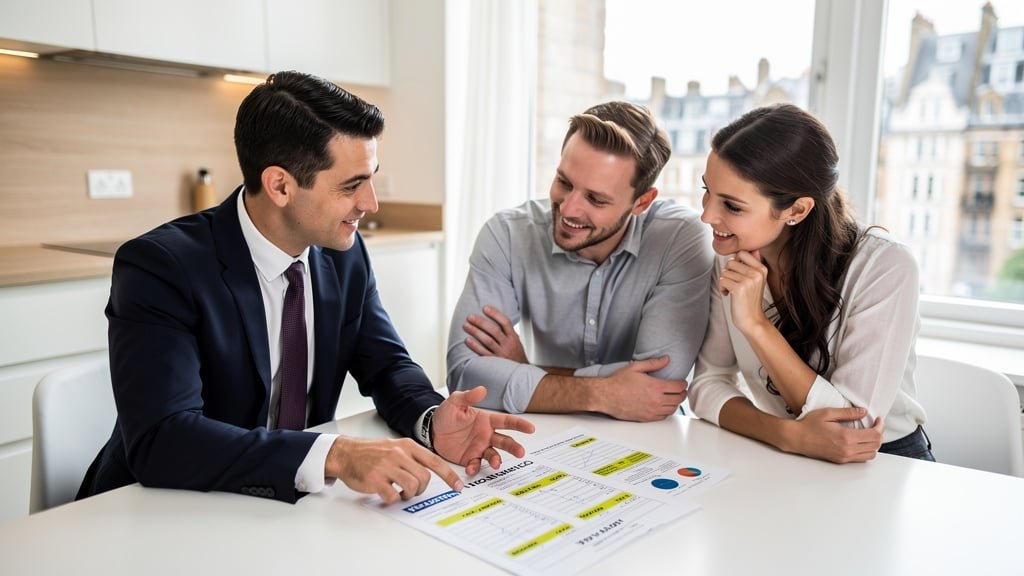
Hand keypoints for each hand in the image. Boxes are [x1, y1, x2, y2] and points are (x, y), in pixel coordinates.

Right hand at [326, 436, 463, 503]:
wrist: (346, 453)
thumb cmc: (371, 452)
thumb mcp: (395, 446)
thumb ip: (413, 457)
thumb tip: (430, 472)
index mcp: (407, 446)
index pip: (435, 461)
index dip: (449, 476)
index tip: (457, 486)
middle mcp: (398, 454)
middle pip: (424, 478)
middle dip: (421, 489)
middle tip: (412, 490)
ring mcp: (386, 467)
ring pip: (412, 487)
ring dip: (409, 494)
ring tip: (400, 492)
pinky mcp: (375, 480)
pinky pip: (393, 496)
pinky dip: (393, 499)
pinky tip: (388, 494)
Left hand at [433, 386, 535, 474]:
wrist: (432, 430)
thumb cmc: (446, 415)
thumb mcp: (455, 402)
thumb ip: (468, 397)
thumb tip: (482, 389)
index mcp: (486, 420)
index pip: (507, 421)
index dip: (520, 424)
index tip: (531, 428)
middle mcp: (487, 435)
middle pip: (505, 441)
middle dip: (514, 447)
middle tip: (521, 452)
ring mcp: (479, 447)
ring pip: (494, 454)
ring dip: (497, 459)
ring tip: (496, 463)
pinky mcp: (469, 458)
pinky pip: (476, 464)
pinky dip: (475, 467)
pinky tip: (471, 468)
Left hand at [463, 306, 527, 362]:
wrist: (522, 373)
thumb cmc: (516, 354)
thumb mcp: (516, 341)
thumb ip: (507, 331)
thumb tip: (494, 318)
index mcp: (513, 337)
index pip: (505, 322)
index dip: (495, 314)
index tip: (484, 308)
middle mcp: (508, 344)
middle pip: (494, 330)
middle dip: (480, 322)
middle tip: (470, 316)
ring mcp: (502, 354)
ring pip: (487, 340)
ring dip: (475, 332)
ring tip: (466, 325)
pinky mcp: (495, 362)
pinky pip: (483, 353)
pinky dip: (475, 346)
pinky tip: (467, 340)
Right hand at [594, 357, 685, 421]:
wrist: (606, 396)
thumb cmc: (618, 382)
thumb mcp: (636, 367)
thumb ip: (653, 363)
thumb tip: (666, 359)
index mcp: (655, 386)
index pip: (678, 387)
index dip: (683, 384)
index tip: (682, 382)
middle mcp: (656, 400)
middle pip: (678, 399)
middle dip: (682, 393)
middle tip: (680, 390)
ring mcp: (652, 411)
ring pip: (672, 409)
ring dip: (675, 403)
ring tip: (673, 398)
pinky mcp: (646, 418)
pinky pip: (663, 417)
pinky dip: (666, 412)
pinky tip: (663, 406)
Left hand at [718, 250, 769, 336]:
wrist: (752, 319)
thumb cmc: (751, 300)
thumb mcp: (756, 280)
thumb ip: (753, 264)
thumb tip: (753, 249)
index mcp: (761, 269)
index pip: (742, 253)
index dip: (735, 262)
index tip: (737, 273)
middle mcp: (756, 273)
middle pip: (730, 262)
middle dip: (728, 273)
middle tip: (733, 284)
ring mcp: (748, 280)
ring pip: (724, 272)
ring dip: (724, 282)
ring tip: (731, 290)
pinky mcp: (739, 288)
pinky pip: (722, 281)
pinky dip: (722, 288)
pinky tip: (728, 294)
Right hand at [785, 407, 883, 462]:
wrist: (796, 438)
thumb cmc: (809, 425)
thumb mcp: (828, 413)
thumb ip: (848, 413)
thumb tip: (864, 412)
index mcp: (846, 437)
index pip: (874, 435)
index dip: (880, 426)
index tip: (878, 419)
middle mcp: (847, 449)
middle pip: (876, 445)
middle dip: (879, 434)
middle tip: (875, 425)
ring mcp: (844, 457)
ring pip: (871, 454)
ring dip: (874, 444)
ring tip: (869, 433)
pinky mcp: (841, 461)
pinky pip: (861, 458)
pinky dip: (867, 450)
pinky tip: (861, 441)